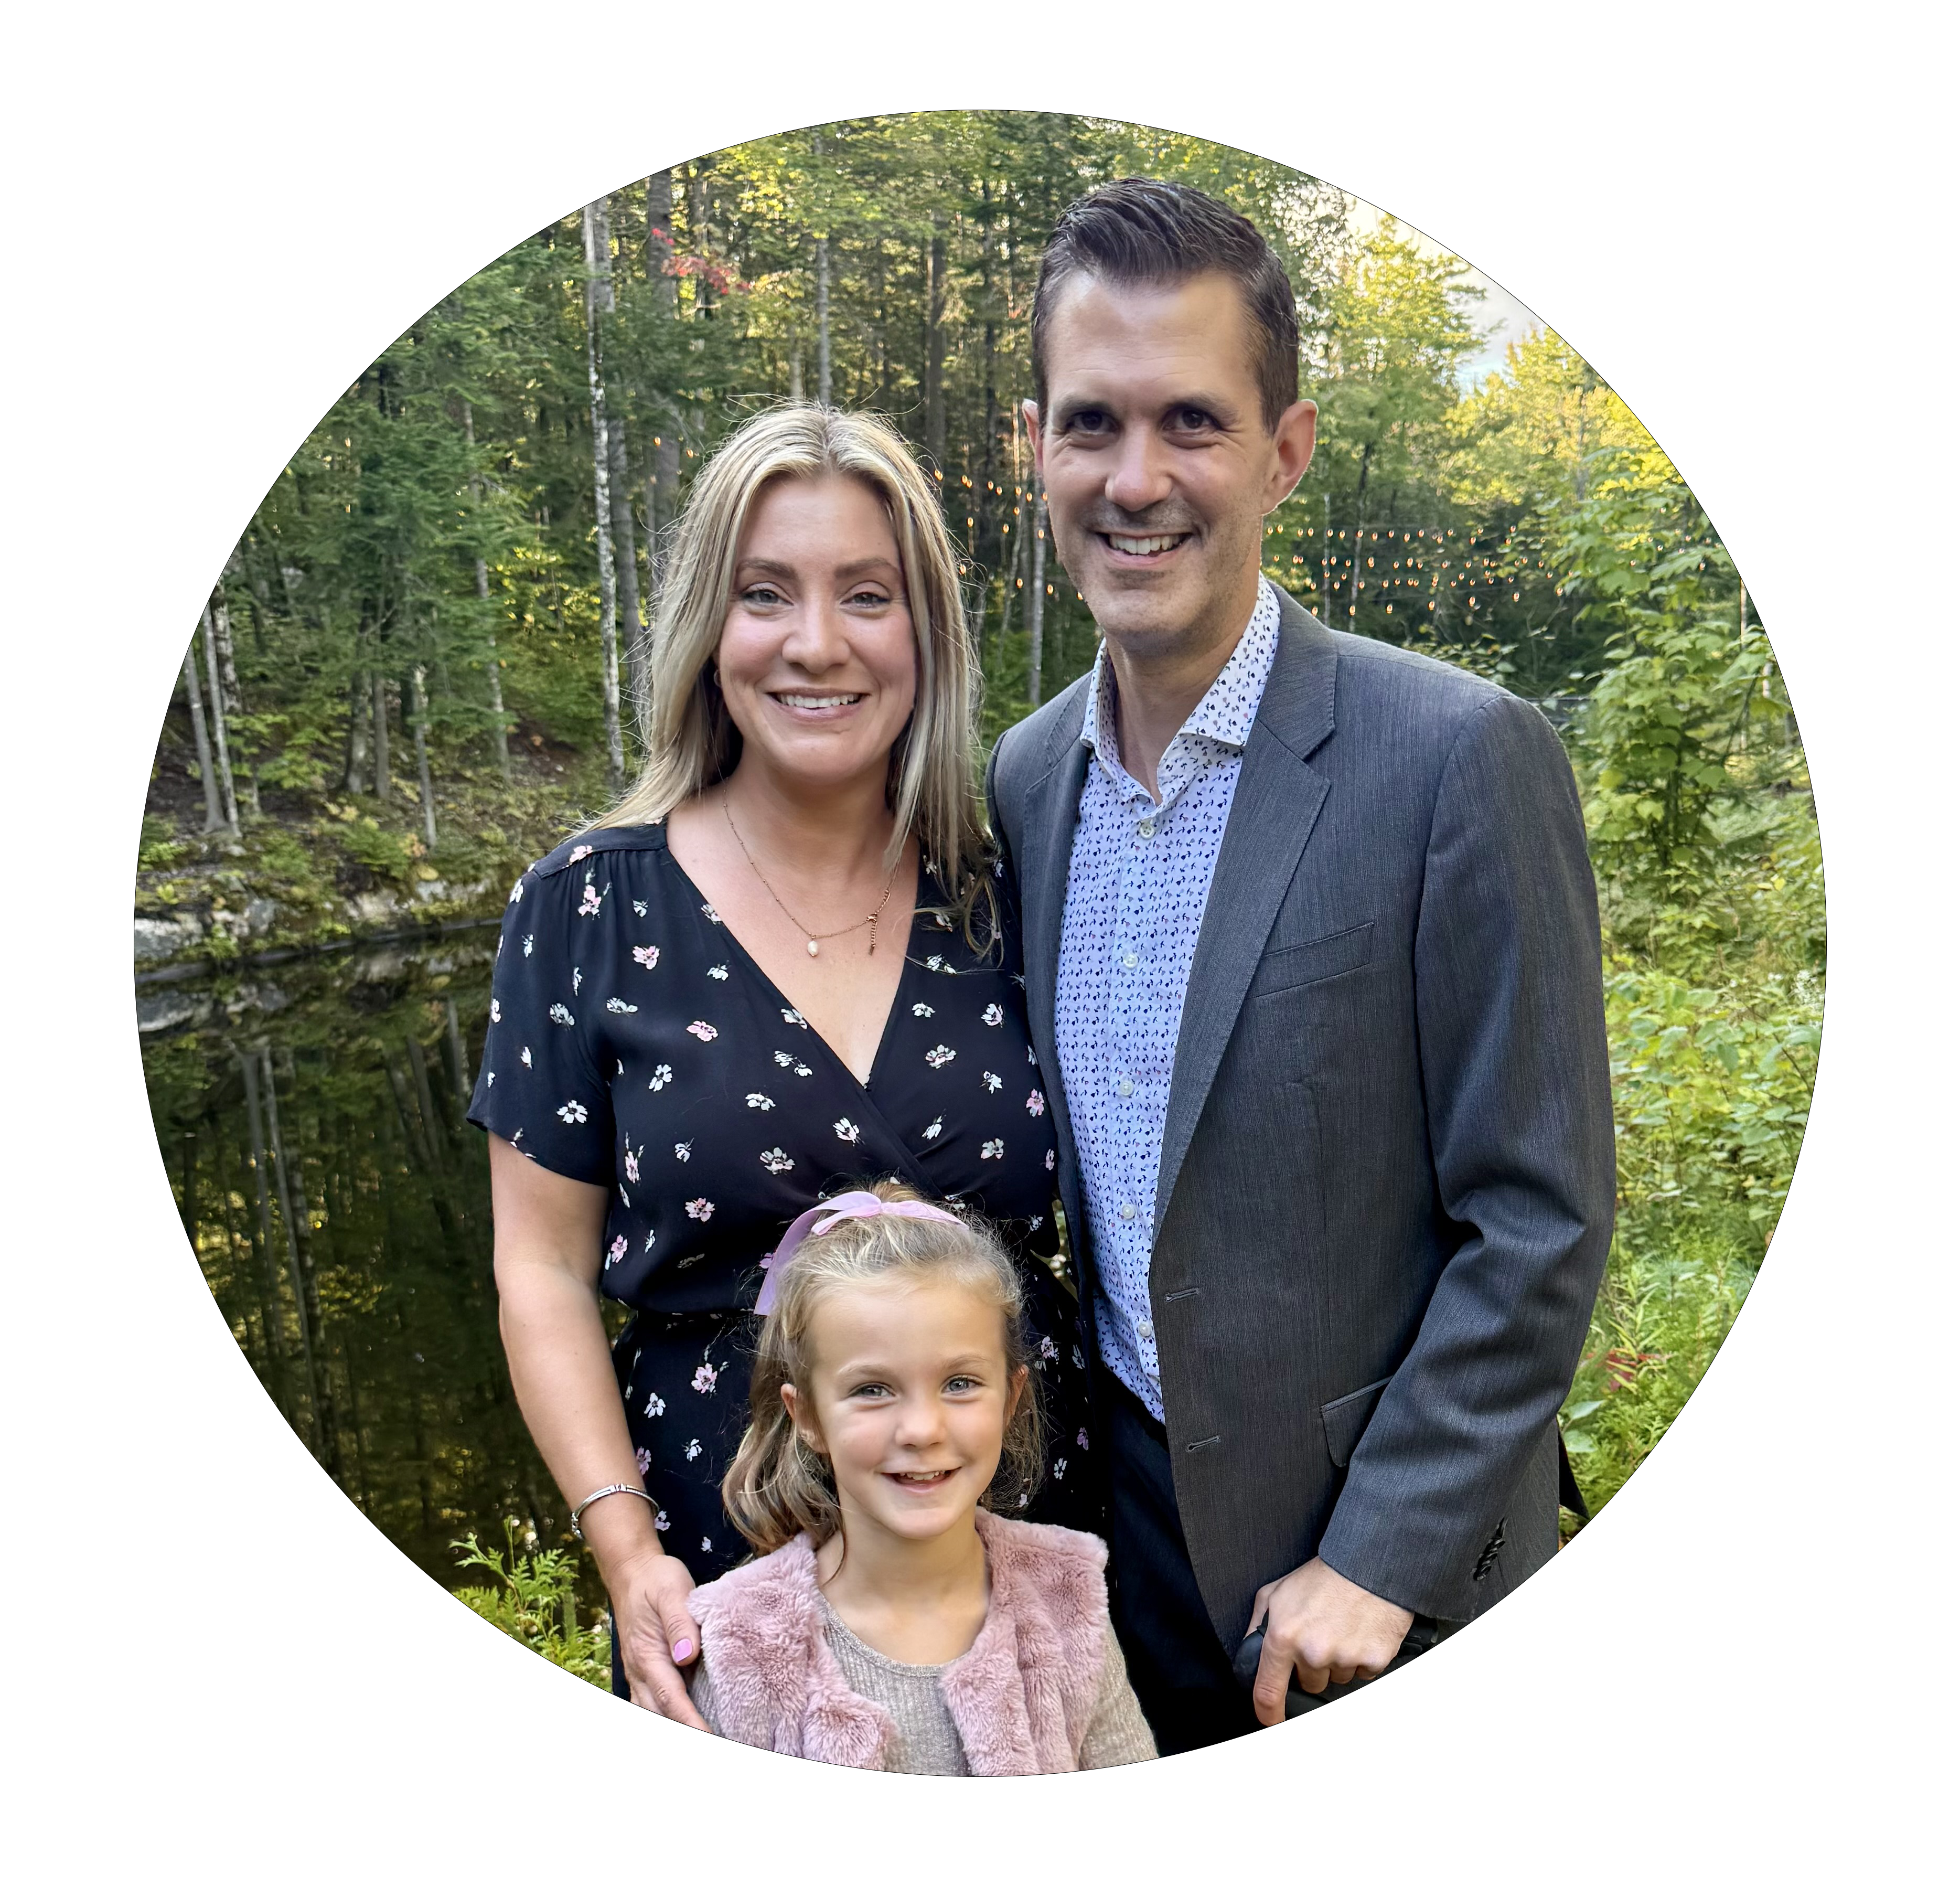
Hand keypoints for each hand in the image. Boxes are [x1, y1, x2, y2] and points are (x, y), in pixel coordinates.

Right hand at [609, 1546, 708, 1727]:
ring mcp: (639, 1676)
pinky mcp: (644, 1674)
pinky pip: (652, 1705)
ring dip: (675, 1729)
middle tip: (716, 1748)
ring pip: (654, 1715)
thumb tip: (688, 1655)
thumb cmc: (656, 1580)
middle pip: (661, 1716)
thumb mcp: (672, 1590)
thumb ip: (680, 1622)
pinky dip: (667, 1719)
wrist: (632, 1573)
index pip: (672, 1699)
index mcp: (648, 1656)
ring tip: (706, 1741)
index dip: (691, 1722)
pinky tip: (688, 1725)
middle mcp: (640, 1673)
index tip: (711, 1739)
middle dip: (685, 1734)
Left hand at [1244, 1557, 1413, 1726]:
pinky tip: (1360, 1633)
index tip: (1270, 1719)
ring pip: (1336, 1680)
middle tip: (1320, 1635)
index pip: (1268, 1691)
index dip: (1267, 1713)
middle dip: (1311, 1666)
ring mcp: (1344, 1659)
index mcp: (1283, 1636)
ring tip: (1341, 1628)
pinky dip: (1360, 1659)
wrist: (1368, 1564)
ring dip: (1337, 1662)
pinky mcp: (1373, 1661)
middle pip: (1309, 1684)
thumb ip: (1257, 1625)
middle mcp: (1312, 1652)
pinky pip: (1362, 1674)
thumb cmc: (1321, 1576)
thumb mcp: (1275, 1592)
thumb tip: (1249, 1653)